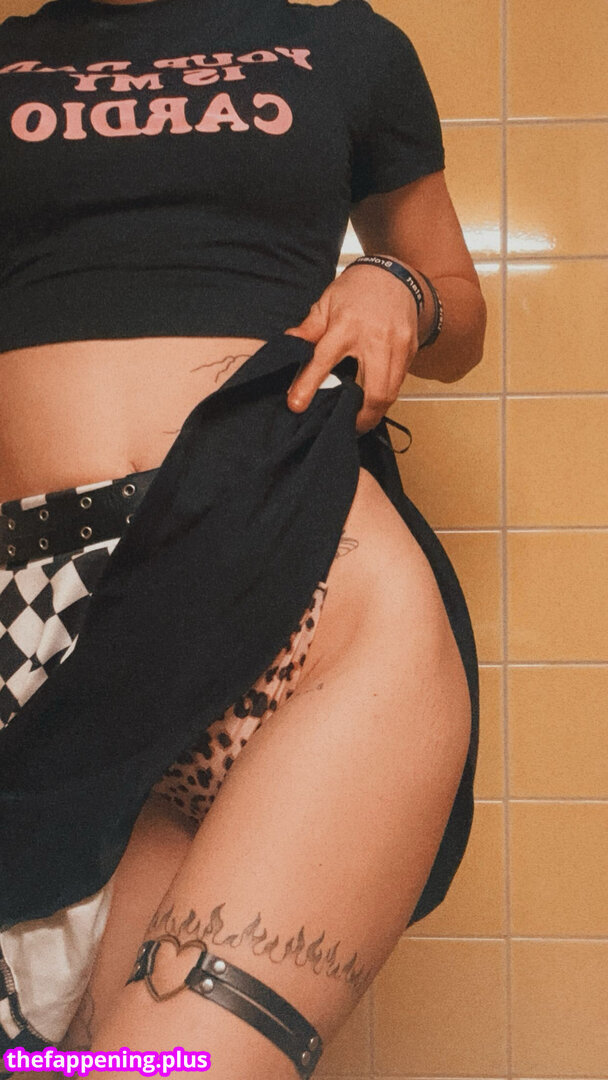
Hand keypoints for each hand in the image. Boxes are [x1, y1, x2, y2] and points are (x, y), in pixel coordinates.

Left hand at [283, 261, 419, 434]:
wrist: (395, 275)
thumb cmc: (357, 290)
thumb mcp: (327, 302)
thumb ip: (309, 328)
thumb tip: (289, 344)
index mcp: (347, 325)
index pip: (324, 360)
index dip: (308, 385)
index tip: (296, 405)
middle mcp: (375, 339)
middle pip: (373, 391)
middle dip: (361, 417)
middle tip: (348, 427)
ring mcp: (398, 346)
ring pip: (390, 393)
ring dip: (375, 412)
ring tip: (361, 419)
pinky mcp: (410, 351)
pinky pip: (399, 382)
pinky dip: (386, 395)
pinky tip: (373, 400)